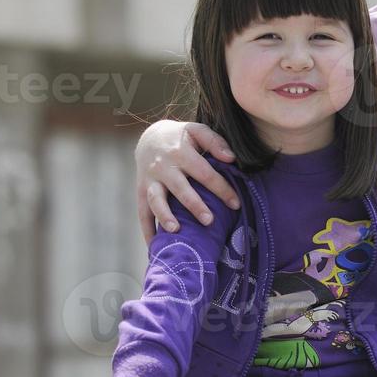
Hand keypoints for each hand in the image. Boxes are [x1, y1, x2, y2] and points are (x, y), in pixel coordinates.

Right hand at [136, 120, 239, 242]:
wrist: (150, 137)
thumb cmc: (181, 137)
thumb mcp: (197, 130)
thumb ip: (215, 142)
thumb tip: (231, 159)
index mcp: (180, 152)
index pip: (204, 173)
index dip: (221, 188)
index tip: (236, 204)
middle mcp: (163, 167)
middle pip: (180, 188)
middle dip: (195, 205)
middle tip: (210, 221)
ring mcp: (149, 180)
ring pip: (156, 200)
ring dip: (165, 216)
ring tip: (176, 231)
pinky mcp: (140, 191)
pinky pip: (142, 212)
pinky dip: (147, 229)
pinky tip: (154, 245)